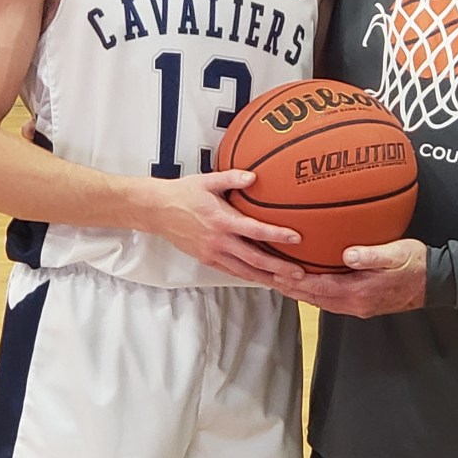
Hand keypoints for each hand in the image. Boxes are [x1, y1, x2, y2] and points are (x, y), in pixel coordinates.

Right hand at [143, 170, 308, 284]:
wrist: (158, 211)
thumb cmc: (184, 193)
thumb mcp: (208, 181)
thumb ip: (232, 178)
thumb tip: (253, 176)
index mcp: (222, 220)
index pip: (255, 230)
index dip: (277, 235)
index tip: (296, 238)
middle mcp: (219, 241)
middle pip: (254, 258)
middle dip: (279, 267)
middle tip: (300, 273)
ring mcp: (213, 254)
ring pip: (245, 270)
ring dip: (267, 277)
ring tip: (287, 281)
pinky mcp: (208, 260)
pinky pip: (232, 271)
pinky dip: (249, 276)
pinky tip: (262, 278)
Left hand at [274, 238, 427, 317]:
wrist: (435, 281)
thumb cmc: (416, 264)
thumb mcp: (396, 254)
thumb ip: (371, 255)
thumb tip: (349, 254)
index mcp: (359, 293)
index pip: (319, 289)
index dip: (297, 282)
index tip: (277, 272)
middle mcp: (355, 304)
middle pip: (314, 298)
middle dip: (290, 288)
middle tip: (268, 275)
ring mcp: (358, 306)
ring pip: (320, 300)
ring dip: (300, 290)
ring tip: (280, 278)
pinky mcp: (362, 302)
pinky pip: (330, 297)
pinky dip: (314, 289)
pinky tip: (308, 279)